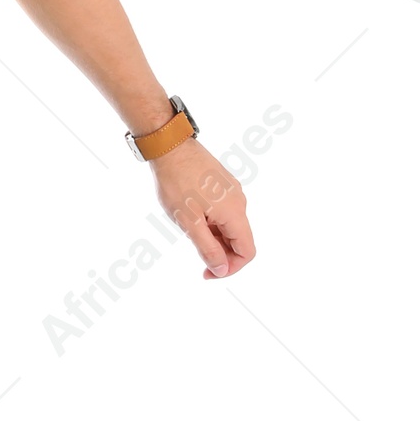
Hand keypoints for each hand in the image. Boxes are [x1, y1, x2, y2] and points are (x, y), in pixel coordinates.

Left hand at [152, 139, 254, 278]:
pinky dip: (212, 223)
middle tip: (196, 259)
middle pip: (240, 239)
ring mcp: (232, 192)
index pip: (248, 251)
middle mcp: (239, 202)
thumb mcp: (189, 222)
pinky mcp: (223, 184)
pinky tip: (192, 217)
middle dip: (221, 254)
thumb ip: (207, 248)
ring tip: (189, 231)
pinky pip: (223, 212)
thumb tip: (222, 269)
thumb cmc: (177, 183)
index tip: (209, 273)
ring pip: (230, 226)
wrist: (171, 147)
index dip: (231, 268)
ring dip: (215, 238)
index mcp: (235, 213)